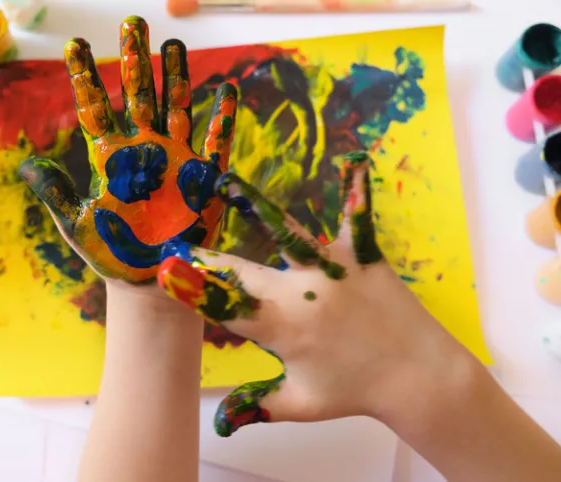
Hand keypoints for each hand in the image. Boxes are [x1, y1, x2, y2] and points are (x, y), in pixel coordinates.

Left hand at [19, 16, 237, 284]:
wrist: (150, 282)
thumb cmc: (113, 255)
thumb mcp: (78, 225)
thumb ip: (56, 194)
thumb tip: (25, 166)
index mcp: (110, 159)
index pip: (96, 108)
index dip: (86, 76)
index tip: (76, 44)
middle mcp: (144, 151)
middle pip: (139, 94)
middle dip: (136, 59)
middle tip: (132, 22)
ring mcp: (176, 161)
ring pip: (177, 107)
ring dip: (176, 77)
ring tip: (172, 43)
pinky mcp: (204, 179)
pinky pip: (216, 143)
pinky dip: (221, 119)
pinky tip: (224, 90)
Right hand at [157, 152, 477, 436]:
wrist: (421, 381)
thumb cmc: (356, 393)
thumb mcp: (300, 404)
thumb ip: (255, 407)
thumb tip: (219, 425)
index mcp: (283, 331)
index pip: (226, 308)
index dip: (191, 289)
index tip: (164, 270)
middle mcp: (303, 297)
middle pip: (242, 272)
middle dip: (207, 258)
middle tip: (181, 240)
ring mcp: (334, 273)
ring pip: (287, 235)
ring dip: (255, 208)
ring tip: (226, 183)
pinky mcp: (365, 257)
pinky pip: (357, 220)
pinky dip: (354, 193)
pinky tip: (352, 160)